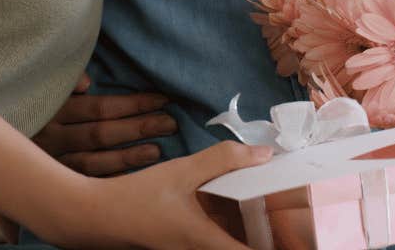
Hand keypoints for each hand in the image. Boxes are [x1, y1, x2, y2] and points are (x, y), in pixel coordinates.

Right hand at [33, 74, 175, 175]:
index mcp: (52, 110)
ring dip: (127, 158)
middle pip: (101, 134)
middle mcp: (51, 138)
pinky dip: (107, 181)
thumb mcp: (39, 85)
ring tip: (156, 151)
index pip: (100, 108)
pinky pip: (82, 183)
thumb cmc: (24, 103)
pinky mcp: (50, 180)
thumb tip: (87, 84)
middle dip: (138, 128)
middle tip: (170, 124)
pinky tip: (130, 180)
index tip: (162, 99)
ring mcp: (49, 162)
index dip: (133, 104)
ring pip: (93, 162)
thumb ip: (65, 81)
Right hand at [41, 140, 272, 249]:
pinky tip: (237, 211)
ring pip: (228, 246)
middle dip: (267, 238)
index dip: (278, 247)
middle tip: (293, 222)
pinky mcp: (181, 247)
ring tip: (273, 214)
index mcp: (204, 242)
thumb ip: (223, 159)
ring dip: (249, 234)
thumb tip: (265, 154)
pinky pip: (215, 242)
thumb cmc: (135, 197)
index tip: (301, 238)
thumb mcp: (181, 171)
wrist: (94, 216)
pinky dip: (231, 230)